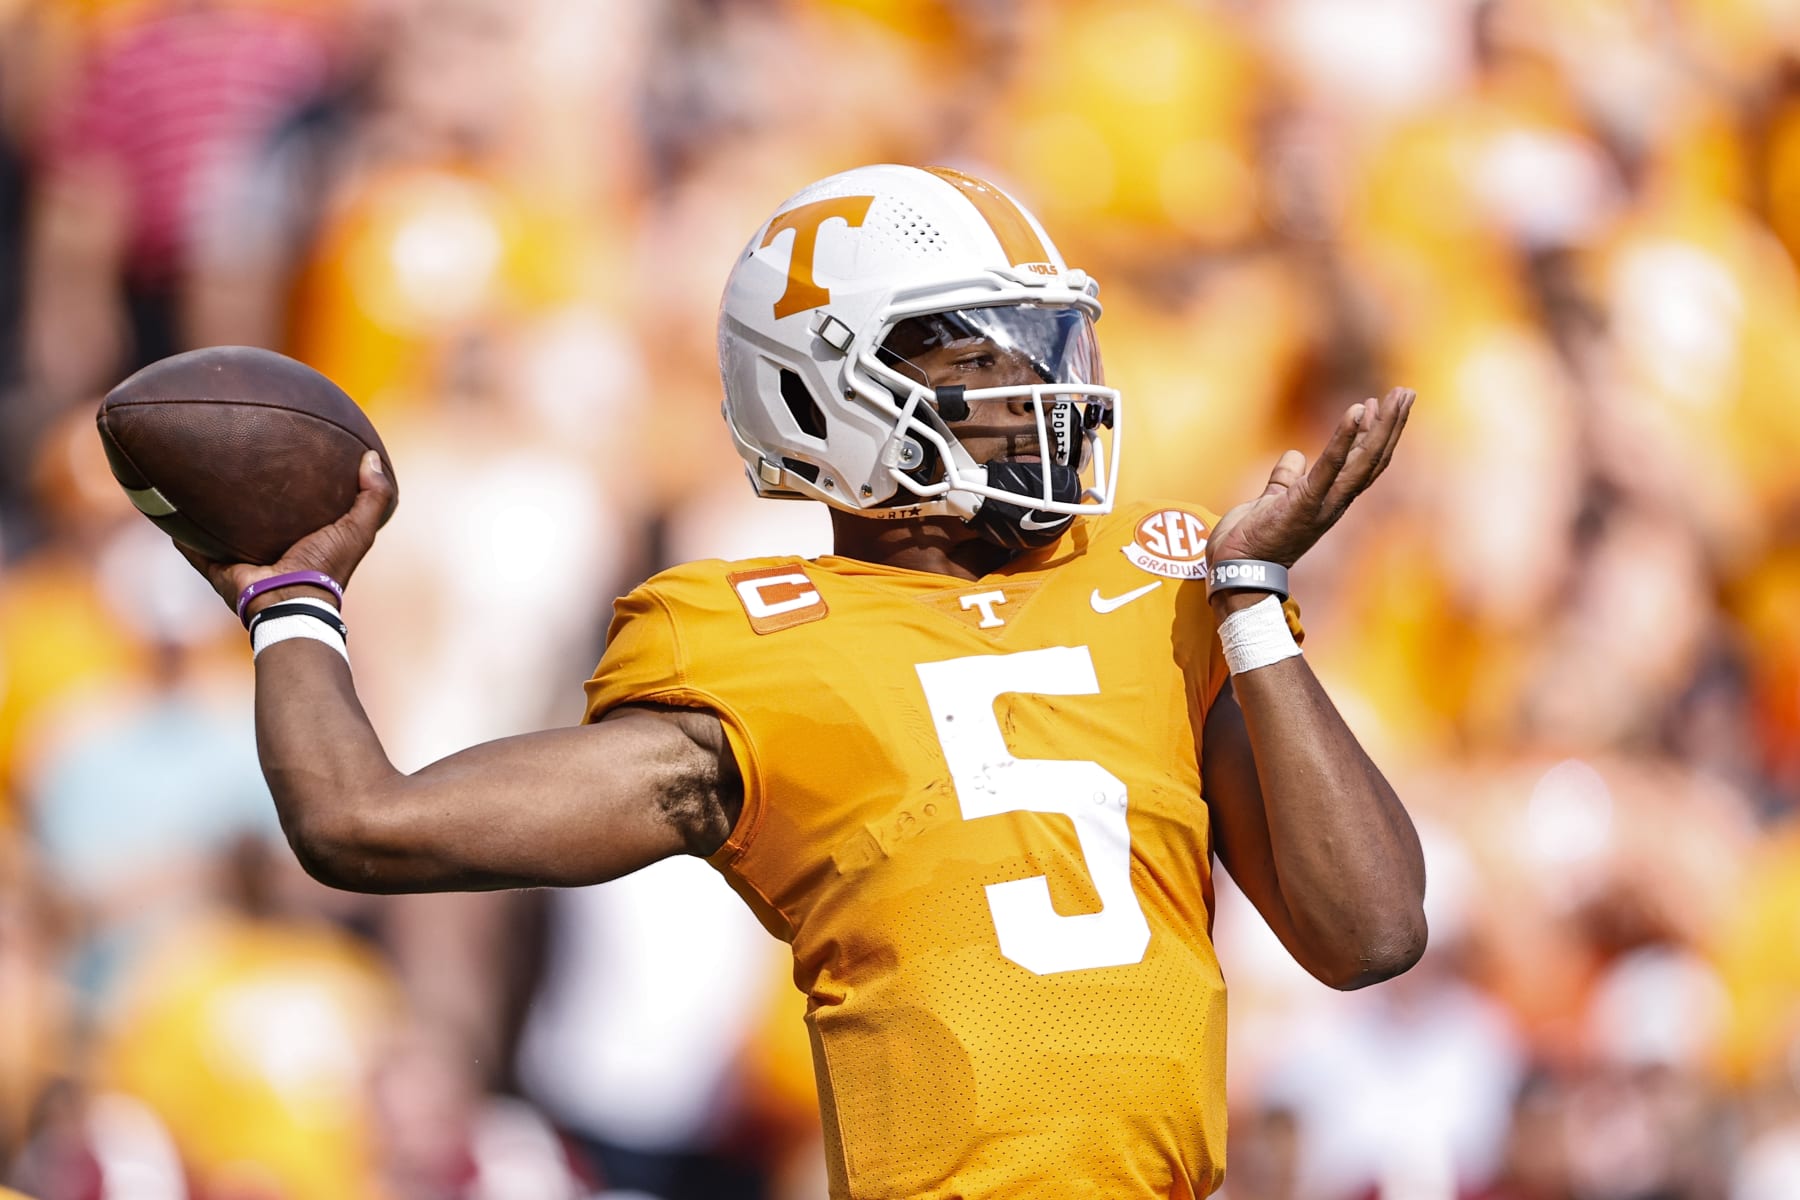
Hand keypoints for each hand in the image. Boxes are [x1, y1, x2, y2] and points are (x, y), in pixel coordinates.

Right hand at [179, 451, 395, 618]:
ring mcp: (241, 559)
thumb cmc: (325, 567)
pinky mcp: (217, 568)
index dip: (292, 486)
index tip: (284, 457)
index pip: (295, 508)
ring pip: (218, 529)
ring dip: (206, 510)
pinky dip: (179, 532)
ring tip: (193, 478)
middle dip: (241, 494)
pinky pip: (191, 547)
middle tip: (231, 461)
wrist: (290, 601)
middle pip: (251, 517)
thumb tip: (372, 456)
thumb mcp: (357, 529)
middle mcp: (269, 549)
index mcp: (301, 541)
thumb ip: (373, 496)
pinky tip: (165, 508)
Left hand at [1207, 387, 1413, 578]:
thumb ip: (1284, 479)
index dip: (1372, 433)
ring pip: (1364, 460)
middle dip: (1392, 424)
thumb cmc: (1251, 540)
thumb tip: (1294, 456)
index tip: (1376, 403)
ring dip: (1384, 426)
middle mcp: (1334, 502)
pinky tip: (1357, 410)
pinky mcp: (1305, 503)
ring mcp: (1323, 504)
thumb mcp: (1270, 501)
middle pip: (1373, 459)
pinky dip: (1345, 437)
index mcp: (1327, 500)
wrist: (1235, 570)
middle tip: (1406, 392)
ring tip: (1397, 395)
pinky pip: (1331, 466)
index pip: (1359, 463)